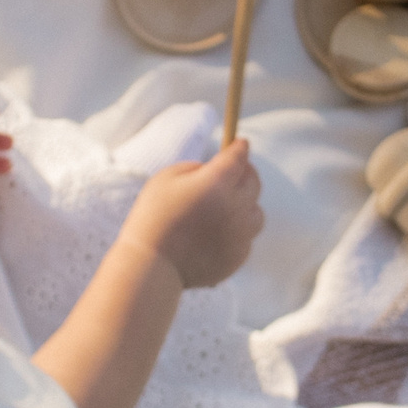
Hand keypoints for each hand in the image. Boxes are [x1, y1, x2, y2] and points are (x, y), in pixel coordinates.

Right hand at [120, 140, 262, 290]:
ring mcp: (240, 235)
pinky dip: (237, 232)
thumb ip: (196, 169)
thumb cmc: (152, 217)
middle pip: (253, 183)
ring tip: (228, 207)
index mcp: (217, 183)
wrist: (151, 264)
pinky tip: (218, 234)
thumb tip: (214, 171)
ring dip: (246, 205)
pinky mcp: (238, 257)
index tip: (240, 143)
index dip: (240, 148)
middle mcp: (235, 208)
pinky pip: (246, 238)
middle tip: (236, 172)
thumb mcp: (166, 178)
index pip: (238, 158)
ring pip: (256, 213)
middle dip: (246, 173)